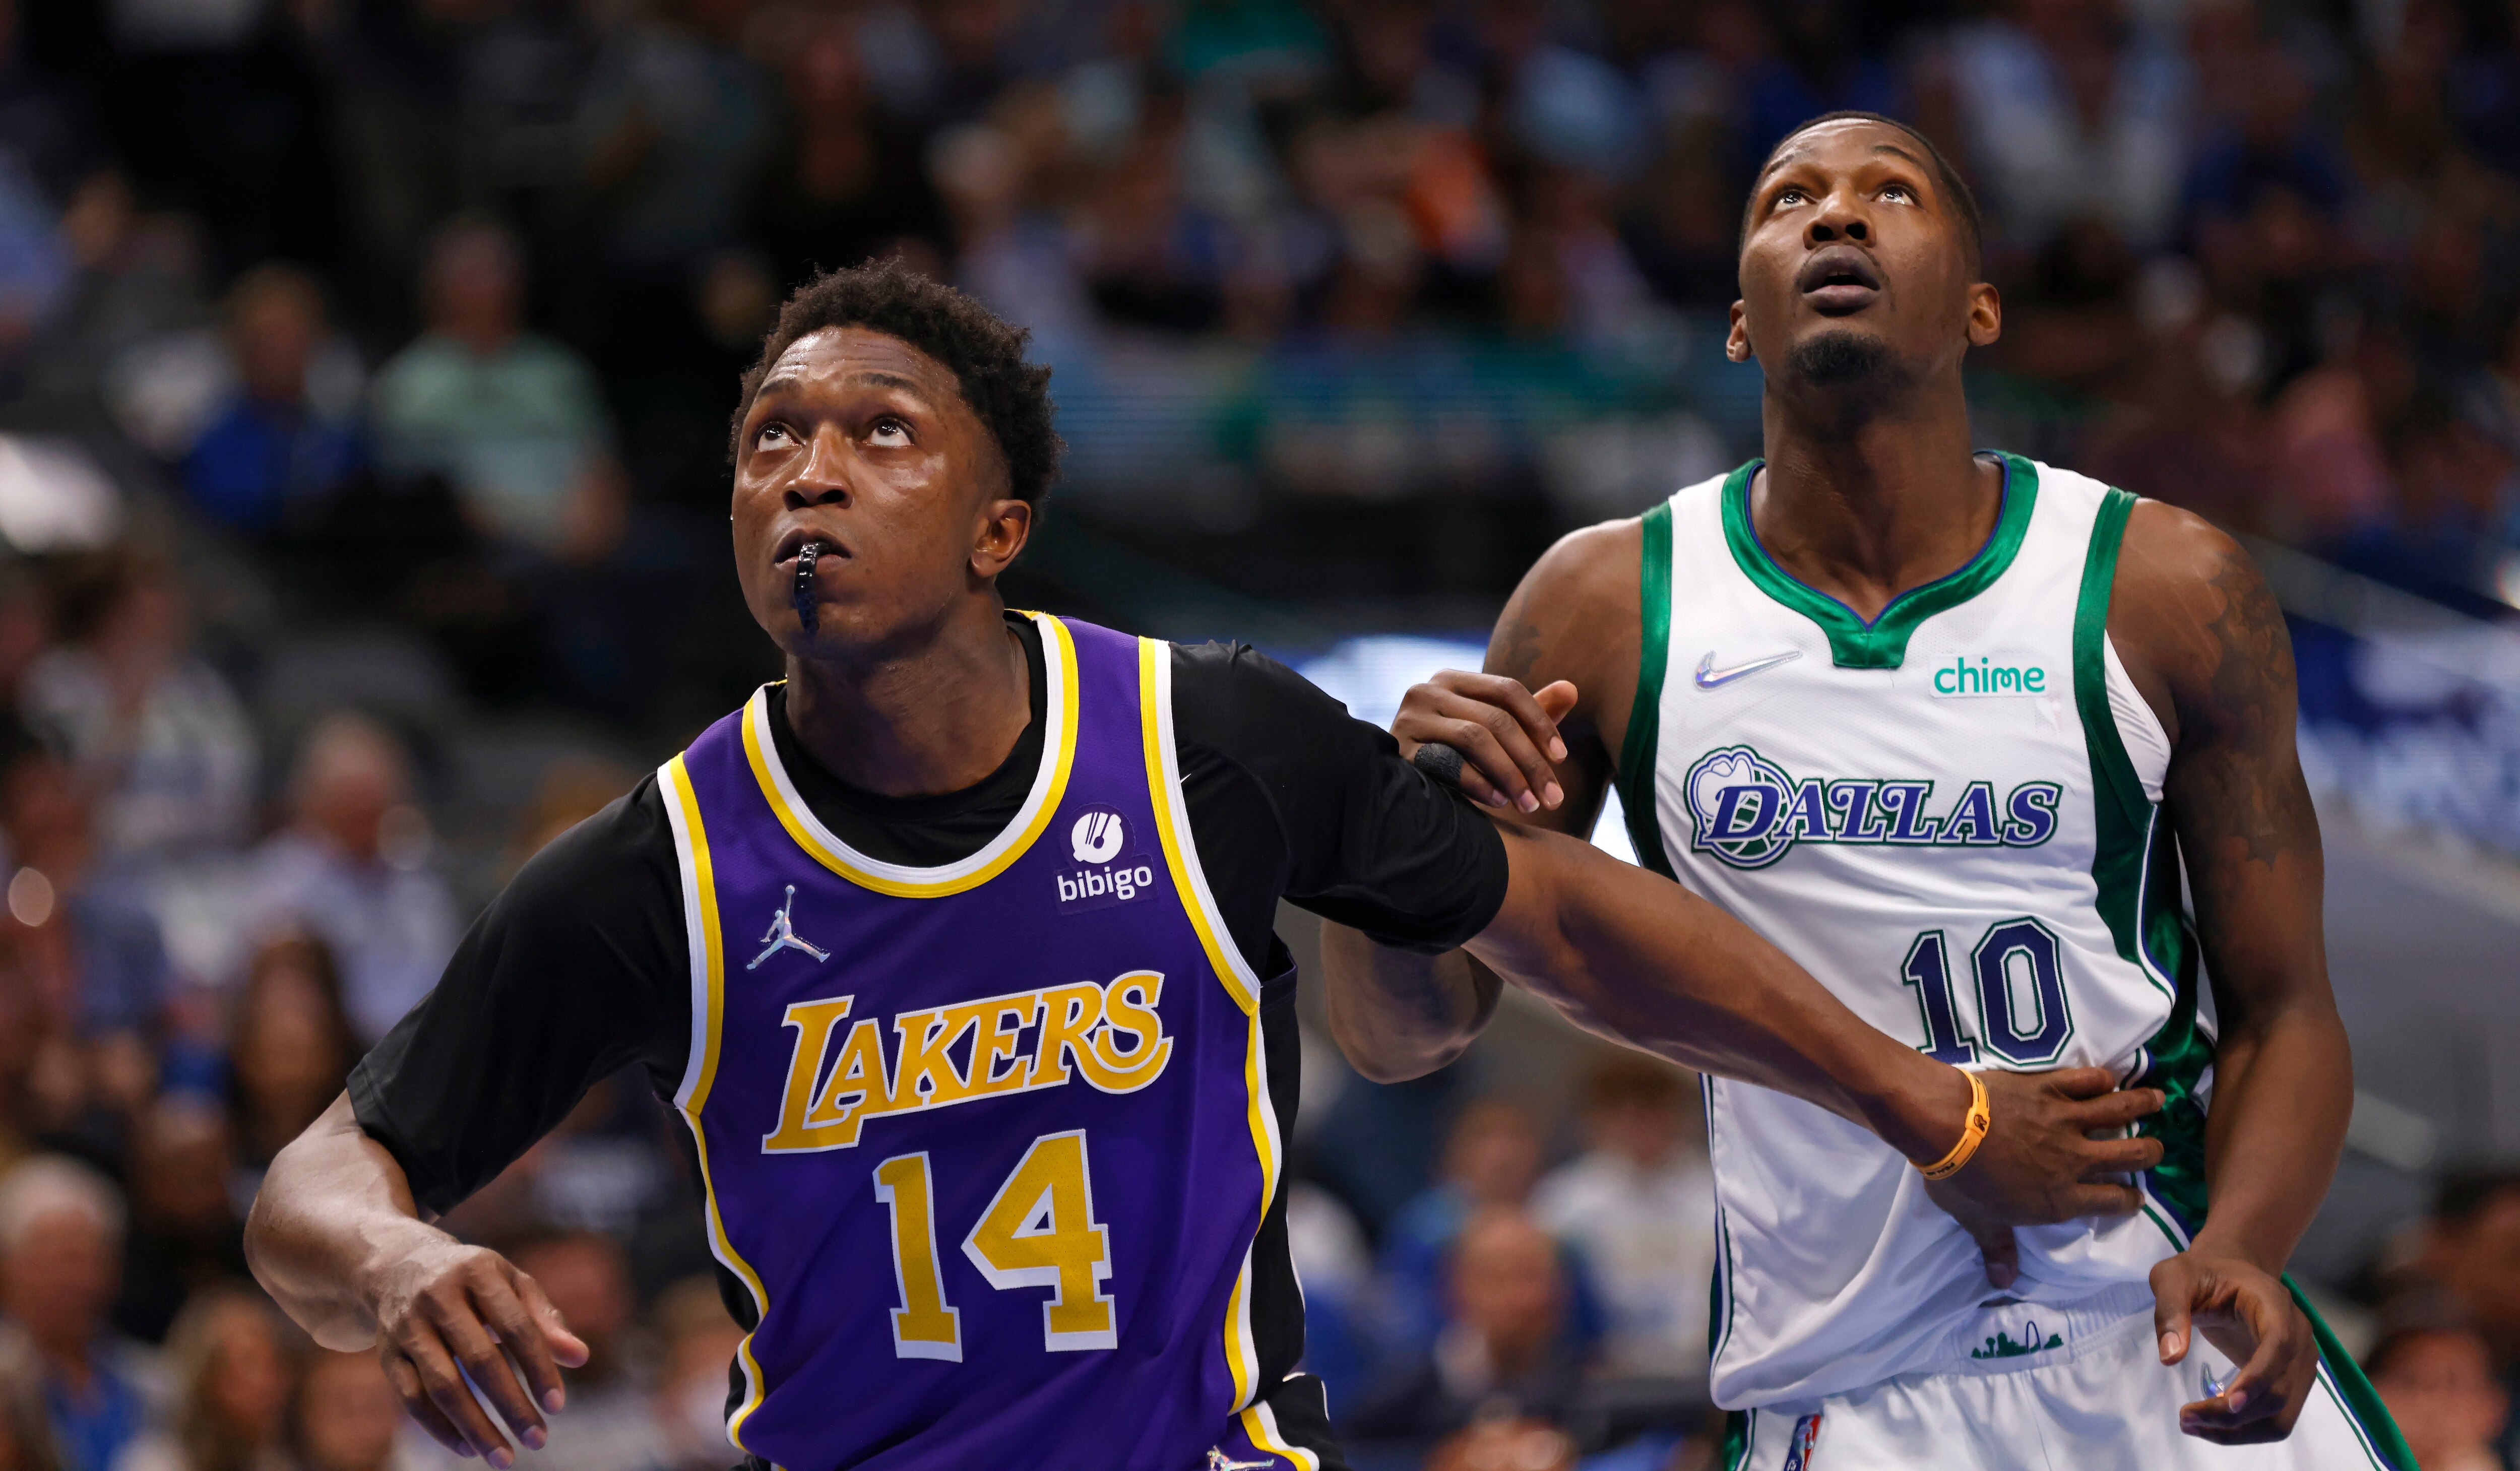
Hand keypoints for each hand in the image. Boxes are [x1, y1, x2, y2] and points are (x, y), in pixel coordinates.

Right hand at [368, 1237, 589, 1464]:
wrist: (400, 1266)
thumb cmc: (474, 1281)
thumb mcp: (513, 1285)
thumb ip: (546, 1320)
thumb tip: (581, 1357)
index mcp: (478, 1272)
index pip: (515, 1326)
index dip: (537, 1367)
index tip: (557, 1406)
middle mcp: (438, 1297)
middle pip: (479, 1360)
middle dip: (511, 1405)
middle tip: (538, 1439)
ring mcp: (408, 1326)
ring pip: (441, 1386)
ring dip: (474, 1427)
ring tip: (504, 1457)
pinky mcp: (387, 1353)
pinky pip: (411, 1399)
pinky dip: (440, 1428)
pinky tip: (468, 1448)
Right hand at [1391, 669, 1576, 814]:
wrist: (1402, 787)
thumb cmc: (1458, 755)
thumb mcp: (1497, 731)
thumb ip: (1532, 711)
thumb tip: (1572, 688)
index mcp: (1453, 679)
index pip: (1508, 689)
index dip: (1540, 722)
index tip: (1562, 757)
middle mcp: (1427, 690)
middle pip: (1495, 718)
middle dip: (1531, 760)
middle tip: (1553, 797)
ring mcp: (1409, 719)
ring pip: (1474, 738)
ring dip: (1510, 774)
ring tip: (1530, 804)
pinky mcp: (1400, 751)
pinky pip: (1448, 764)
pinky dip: (1479, 784)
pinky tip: (1499, 802)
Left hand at [1919, 1068, 2165, 1288]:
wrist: (1948, 1127)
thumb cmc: (1961, 1179)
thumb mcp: (1978, 1221)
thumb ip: (1997, 1248)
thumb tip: (2002, 1282)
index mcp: (2061, 1197)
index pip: (2111, 1201)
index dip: (2129, 1199)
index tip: (2137, 1196)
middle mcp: (2075, 1159)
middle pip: (2130, 1155)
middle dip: (2150, 1152)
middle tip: (2157, 1148)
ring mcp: (2066, 1120)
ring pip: (2119, 1111)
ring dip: (2142, 1103)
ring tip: (2159, 1098)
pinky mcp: (2050, 1086)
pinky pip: (2087, 1079)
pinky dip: (2101, 1077)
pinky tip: (2109, 1076)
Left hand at [2152, 1248, 2318, 1442]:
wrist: (2228, 1274)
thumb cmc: (2200, 1273)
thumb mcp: (2173, 1277)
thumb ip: (2170, 1310)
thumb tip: (2170, 1357)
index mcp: (2275, 1304)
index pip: (2280, 1346)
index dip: (2259, 1377)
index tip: (2228, 1402)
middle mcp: (2299, 1337)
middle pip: (2279, 1392)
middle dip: (2234, 1414)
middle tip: (2185, 1418)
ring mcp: (2299, 1363)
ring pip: (2281, 1416)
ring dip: (2239, 1431)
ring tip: (2191, 1425)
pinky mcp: (2290, 1382)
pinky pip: (2275, 1417)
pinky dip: (2244, 1430)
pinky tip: (2209, 1424)